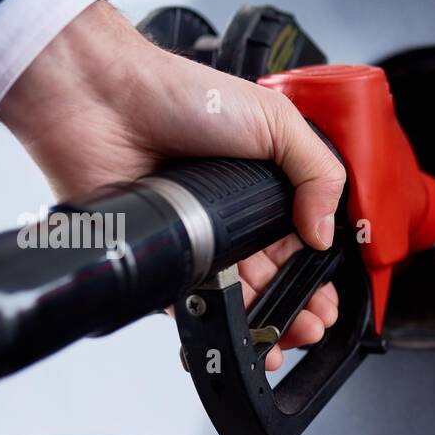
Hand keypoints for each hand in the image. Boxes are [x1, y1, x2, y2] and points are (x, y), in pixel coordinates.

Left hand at [0, 0, 343, 369]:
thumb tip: (326, 233)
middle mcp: (234, 221)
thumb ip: (318, 172)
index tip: (328, 302)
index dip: (318, 279)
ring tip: (281, 337)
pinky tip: (235, 335)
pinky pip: (189, 303)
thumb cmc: (182, 96)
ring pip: (238, 300)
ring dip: (263, 326)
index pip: (302, 249)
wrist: (106, 101)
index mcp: (266, 192)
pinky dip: (212, 324)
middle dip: (298, 310)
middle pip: (275, 282)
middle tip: (312, 325)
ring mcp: (199, 243)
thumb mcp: (276, 120)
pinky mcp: (164, 259)